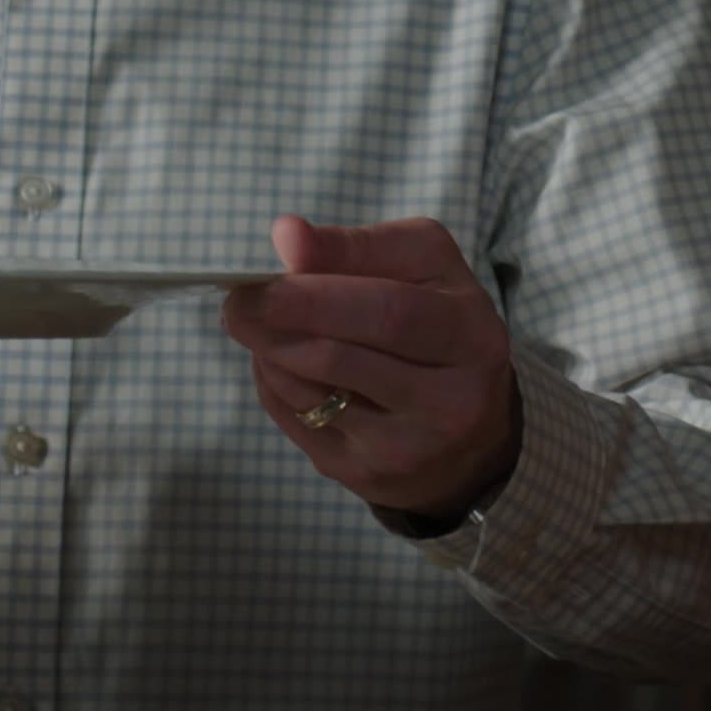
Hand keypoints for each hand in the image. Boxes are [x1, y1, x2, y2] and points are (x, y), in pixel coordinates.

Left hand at [222, 216, 521, 522]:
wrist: (471, 442)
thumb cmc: (439, 332)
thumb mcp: (423, 273)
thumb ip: (357, 248)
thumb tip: (288, 234)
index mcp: (472, 337)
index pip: (389, 311)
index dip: (317, 293)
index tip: (268, 274)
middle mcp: (450, 401)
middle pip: (342, 357)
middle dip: (279, 323)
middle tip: (238, 303)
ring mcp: (407, 447)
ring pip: (310, 391)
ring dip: (270, 351)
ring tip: (260, 326)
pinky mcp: (366, 475)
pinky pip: (298, 421)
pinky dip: (275, 383)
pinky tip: (281, 363)